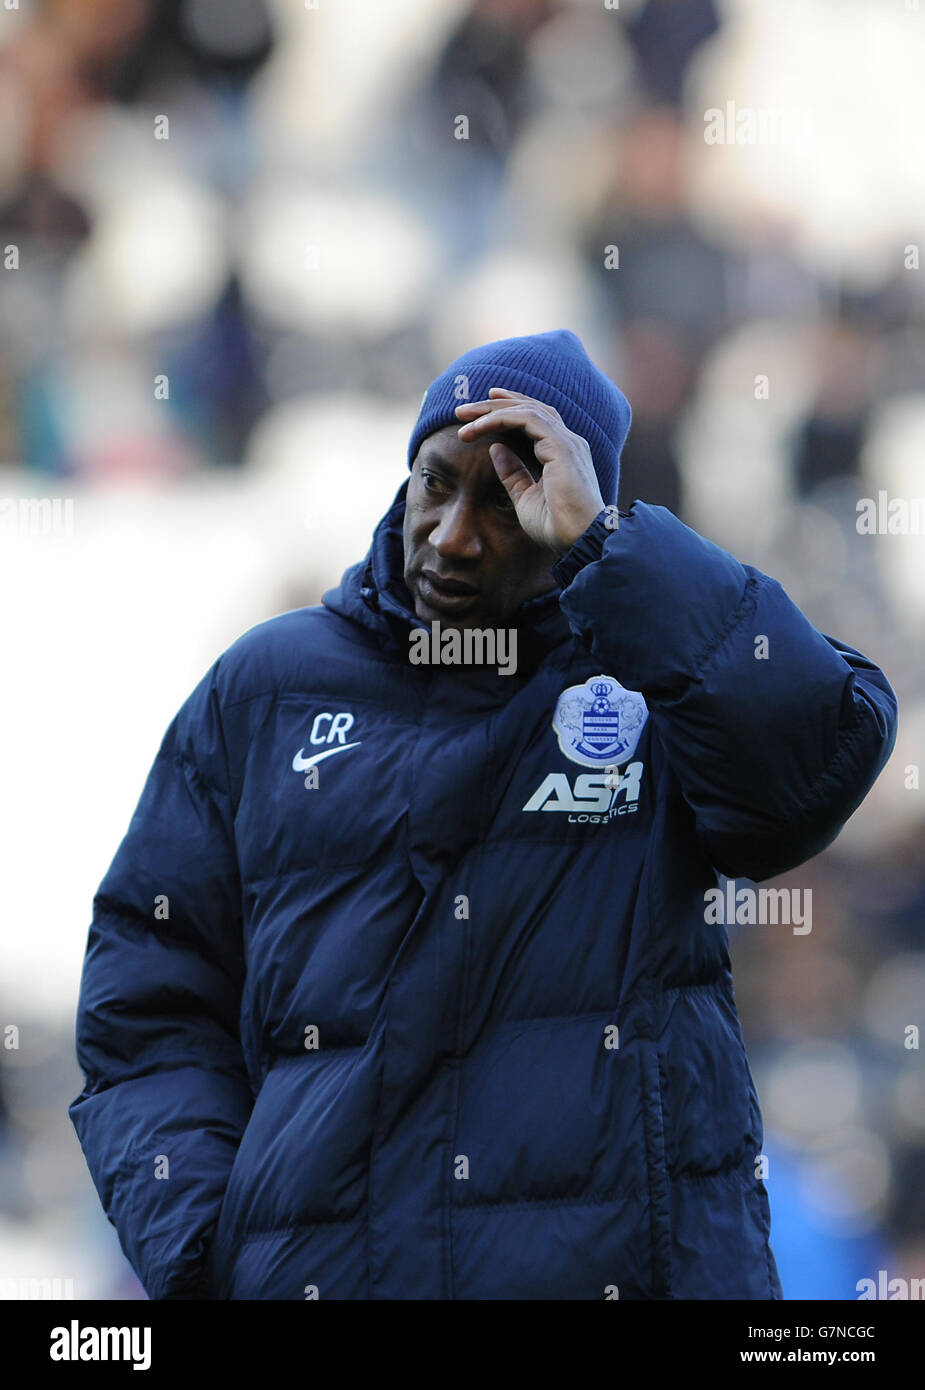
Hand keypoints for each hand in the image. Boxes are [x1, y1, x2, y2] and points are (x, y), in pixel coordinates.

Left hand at [455, 387, 604, 555]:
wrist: (579, 541)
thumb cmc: (557, 526)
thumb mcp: (526, 498)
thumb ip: (513, 473)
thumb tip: (495, 448)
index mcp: (562, 453)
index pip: (535, 420)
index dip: (508, 409)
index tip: (480, 412)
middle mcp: (567, 442)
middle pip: (530, 408)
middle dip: (494, 404)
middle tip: (462, 410)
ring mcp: (566, 442)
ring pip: (527, 410)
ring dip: (493, 409)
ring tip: (464, 415)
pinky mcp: (561, 446)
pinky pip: (526, 420)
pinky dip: (500, 418)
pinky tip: (480, 425)